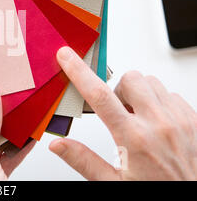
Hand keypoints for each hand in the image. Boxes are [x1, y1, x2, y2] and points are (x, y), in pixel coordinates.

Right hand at [49, 46, 196, 179]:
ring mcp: (179, 120)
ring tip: (138, 118)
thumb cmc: (155, 191)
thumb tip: (58, 144)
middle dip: (117, 89)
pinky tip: (156, 123)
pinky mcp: (193, 120)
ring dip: (139, 94)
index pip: (98, 95)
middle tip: (118, 111)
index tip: (67, 56)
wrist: (192, 200)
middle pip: (129, 79)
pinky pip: (171, 94)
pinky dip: (159, 102)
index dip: (78, 71)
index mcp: (133, 138)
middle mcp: (158, 124)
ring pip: (151, 82)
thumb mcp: (113, 183)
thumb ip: (83, 160)